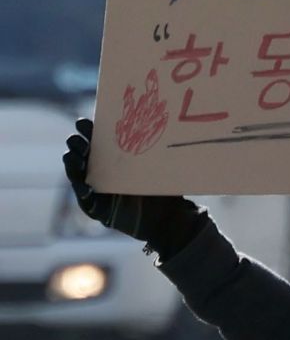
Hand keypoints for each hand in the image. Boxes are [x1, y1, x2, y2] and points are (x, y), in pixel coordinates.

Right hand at [63, 118, 204, 248]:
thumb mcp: (157, 165)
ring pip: (76, 173)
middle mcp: (101, 169)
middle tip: (79, 140)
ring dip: (73, 164)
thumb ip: (152, 149)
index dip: (86, 129)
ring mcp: (96, 188)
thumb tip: (160, 121)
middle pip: (81, 152)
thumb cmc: (163, 186)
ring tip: (75, 158)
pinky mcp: (96, 208)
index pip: (95, 137)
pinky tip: (86, 188)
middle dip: (76, 144)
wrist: (166, 218)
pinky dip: (83, 192)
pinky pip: (85, 200)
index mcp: (113, 155)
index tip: (83, 123)